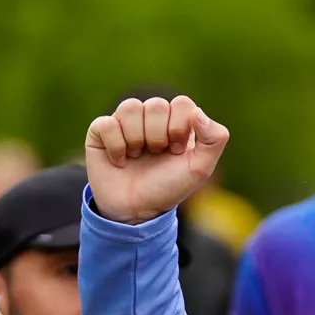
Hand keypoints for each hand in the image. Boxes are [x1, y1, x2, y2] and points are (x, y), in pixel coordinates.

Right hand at [84, 96, 229, 224]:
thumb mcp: (199, 168)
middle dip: (158, 136)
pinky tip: (119, 160)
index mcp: (175, 120)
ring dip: (136, 139)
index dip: (179, 128)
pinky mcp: (100, 131)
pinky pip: (107, 123)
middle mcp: (149, 116)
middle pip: (156, 104)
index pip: (182, 103)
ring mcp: (124, 121)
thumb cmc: (168, 187)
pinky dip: (116, 146)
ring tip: (137, 156)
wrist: (137, 211)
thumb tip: (198, 112)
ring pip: (130, 107)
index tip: (176, 151)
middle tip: (156, 155)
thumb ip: (214, 139)